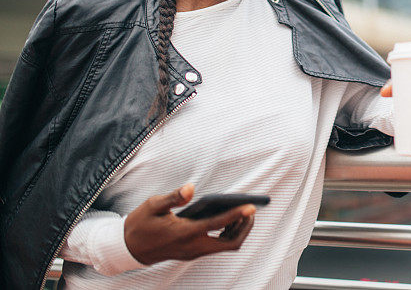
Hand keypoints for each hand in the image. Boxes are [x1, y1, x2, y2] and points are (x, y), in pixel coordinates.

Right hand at [124, 184, 255, 264]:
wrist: (127, 248)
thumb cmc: (140, 224)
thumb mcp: (153, 206)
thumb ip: (173, 197)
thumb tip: (190, 188)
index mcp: (184, 233)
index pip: (217, 225)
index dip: (236, 215)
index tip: (251, 207)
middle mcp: (192, 247)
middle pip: (230, 244)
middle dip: (244, 228)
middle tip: (251, 211)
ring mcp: (193, 253)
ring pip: (224, 247)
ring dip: (237, 232)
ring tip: (243, 214)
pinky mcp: (191, 253)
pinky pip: (216, 247)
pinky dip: (226, 235)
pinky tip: (227, 220)